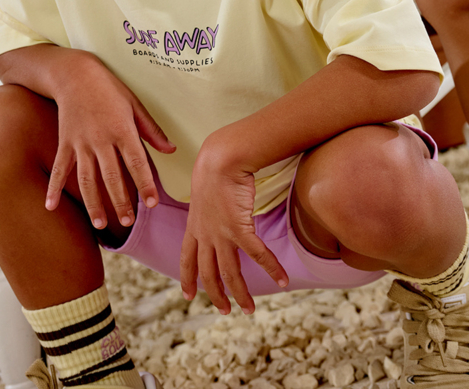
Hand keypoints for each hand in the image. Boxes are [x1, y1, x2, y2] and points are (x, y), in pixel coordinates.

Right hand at [46, 56, 174, 228]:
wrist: (74, 74)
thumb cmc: (109, 88)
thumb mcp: (134, 104)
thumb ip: (152, 130)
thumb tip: (171, 149)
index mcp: (122, 129)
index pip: (136, 162)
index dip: (145, 183)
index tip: (152, 203)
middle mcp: (101, 139)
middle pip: (112, 176)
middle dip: (121, 201)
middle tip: (128, 222)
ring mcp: (81, 142)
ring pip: (87, 178)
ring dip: (94, 203)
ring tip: (101, 225)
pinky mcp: (65, 142)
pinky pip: (60, 168)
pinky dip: (54, 188)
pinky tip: (50, 207)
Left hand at [179, 140, 288, 315]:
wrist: (220, 158)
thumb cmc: (215, 168)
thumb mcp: (204, 191)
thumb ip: (209, 207)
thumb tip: (216, 208)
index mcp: (194, 226)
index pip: (186, 259)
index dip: (187, 279)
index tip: (187, 295)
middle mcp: (205, 234)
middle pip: (209, 273)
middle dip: (216, 295)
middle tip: (226, 311)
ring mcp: (221, 234)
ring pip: (230, 273)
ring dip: (240, 293)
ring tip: (249, 309)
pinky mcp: (239, 228)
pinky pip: (257, 255)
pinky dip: (270, 268)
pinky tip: (281, 279)